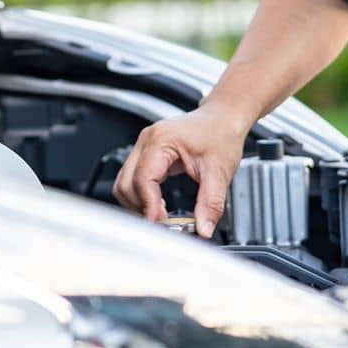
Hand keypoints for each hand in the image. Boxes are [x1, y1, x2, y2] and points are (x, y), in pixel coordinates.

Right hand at [112, 100, 252, 238]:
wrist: (223, 118)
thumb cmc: (221, 134)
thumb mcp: (219, 172)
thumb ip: (211, 203)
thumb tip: (204, 229)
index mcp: (161, 140)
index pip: (143, 179)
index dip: (149, 206)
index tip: (161, 224)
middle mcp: (147, 141)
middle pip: (126, 184)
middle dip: (141, 208)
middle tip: (162, 224)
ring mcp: (145, 146)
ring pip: (124, 183)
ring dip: (138, 203)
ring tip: (160, 216)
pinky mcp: (147, 153)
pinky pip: (132, 179)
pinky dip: (141, 196)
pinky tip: (158, 205)